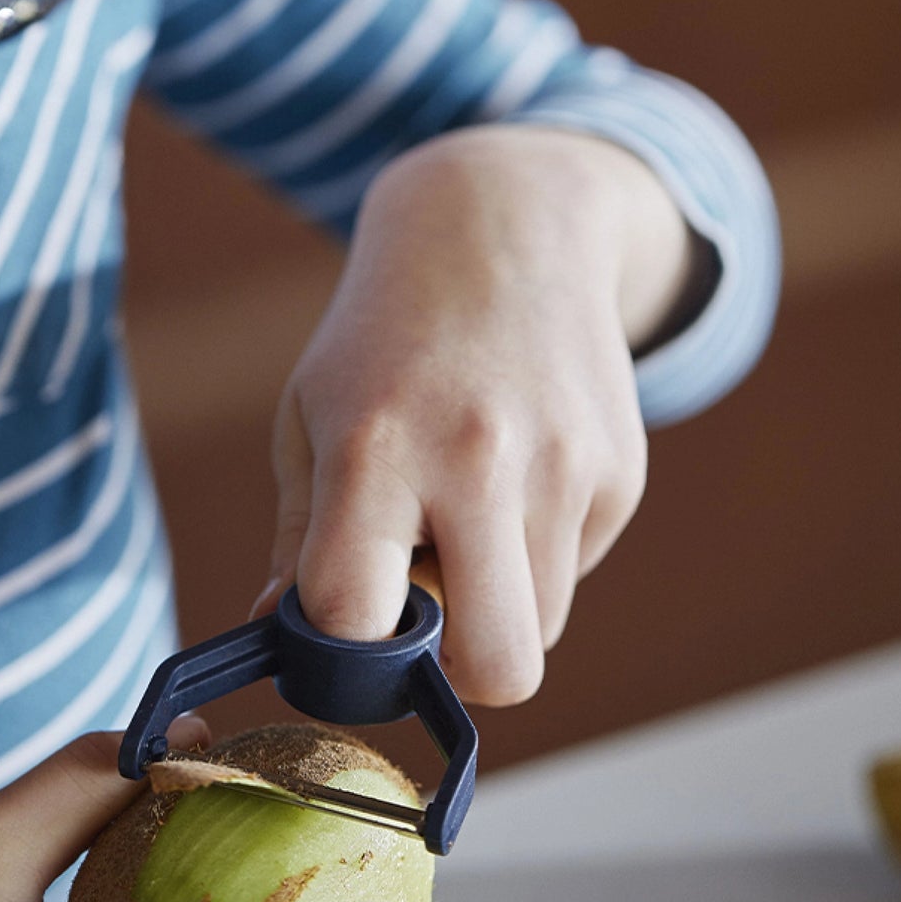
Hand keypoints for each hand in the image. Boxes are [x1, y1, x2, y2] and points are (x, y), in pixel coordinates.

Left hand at [255, 125, 700, 704]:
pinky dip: (536, 557)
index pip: (358, 615)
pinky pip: (572, 573)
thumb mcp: (310, 419)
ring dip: (495, 608)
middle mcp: (480, 460)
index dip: (345, 647)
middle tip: (424, 614)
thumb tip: (279, 635)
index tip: (344, 623)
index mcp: (376, 448)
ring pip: (539, 631)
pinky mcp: (621, 472)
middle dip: (457, 673)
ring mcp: (565, 466)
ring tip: (463, 522)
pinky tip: (512, 479)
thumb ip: (298, 539)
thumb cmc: (381, 343)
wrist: (501, 228)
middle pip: (500, 668)